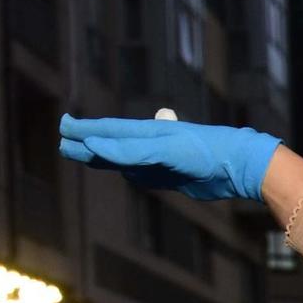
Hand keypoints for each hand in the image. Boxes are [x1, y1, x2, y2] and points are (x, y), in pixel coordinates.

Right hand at [58, 113, 280, 201]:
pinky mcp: (175, 176)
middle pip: (113, 145)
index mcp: (147, 132)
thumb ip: (129, 150)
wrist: (239, 166)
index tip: (63, 126)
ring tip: (87, 155)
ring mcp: (162, 160)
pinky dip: (132, 173)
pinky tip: (126, 173)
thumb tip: (93, 144)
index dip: (85, 130)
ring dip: (106, 159)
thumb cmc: (203, 152)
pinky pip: (146, 175)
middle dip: (88, 144)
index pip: (108, 130)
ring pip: (126, 160)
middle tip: (64, 142)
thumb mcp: (163, 150)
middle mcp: (152, 143)